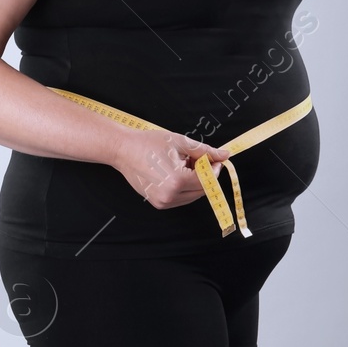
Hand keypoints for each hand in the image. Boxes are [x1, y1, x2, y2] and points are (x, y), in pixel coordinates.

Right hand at [114, 127, 232, 210]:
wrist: (123, 150)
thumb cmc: (148, 144)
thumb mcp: (181, 143)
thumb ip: (205, 151)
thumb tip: (225, 155)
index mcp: (176, 181)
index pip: (207, 181)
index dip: (214, 169)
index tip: (214, 159)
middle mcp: (169, 196)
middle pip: (201, 191)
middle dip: (205, 175)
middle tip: (198, 159)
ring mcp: (162, 202)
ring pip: (192, 196)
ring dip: (195, 182)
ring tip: (184, 164)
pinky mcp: (158, 203)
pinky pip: (181, 198)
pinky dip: (185, 187)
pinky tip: (177, 172)